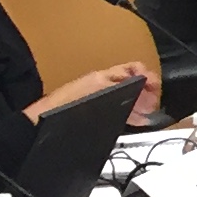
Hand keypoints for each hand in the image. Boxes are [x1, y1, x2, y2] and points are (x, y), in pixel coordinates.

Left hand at [42, 61, 159, 123]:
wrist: (40, 126)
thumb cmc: (63, 108)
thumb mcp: (99, 92)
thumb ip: (121, 84)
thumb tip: (141, 77)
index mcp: (101, 78)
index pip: (132, 70)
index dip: (147, 78)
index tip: (156, 88)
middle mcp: (98, 85)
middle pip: (130, 83)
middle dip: (145, 92)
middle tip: (153, 103)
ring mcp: (94, 97)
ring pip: (124, 96)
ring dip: (138, 103)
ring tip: (146, 113)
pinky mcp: (90, 110)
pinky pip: (115, 107)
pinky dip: (127, 112)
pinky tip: (132, 120)